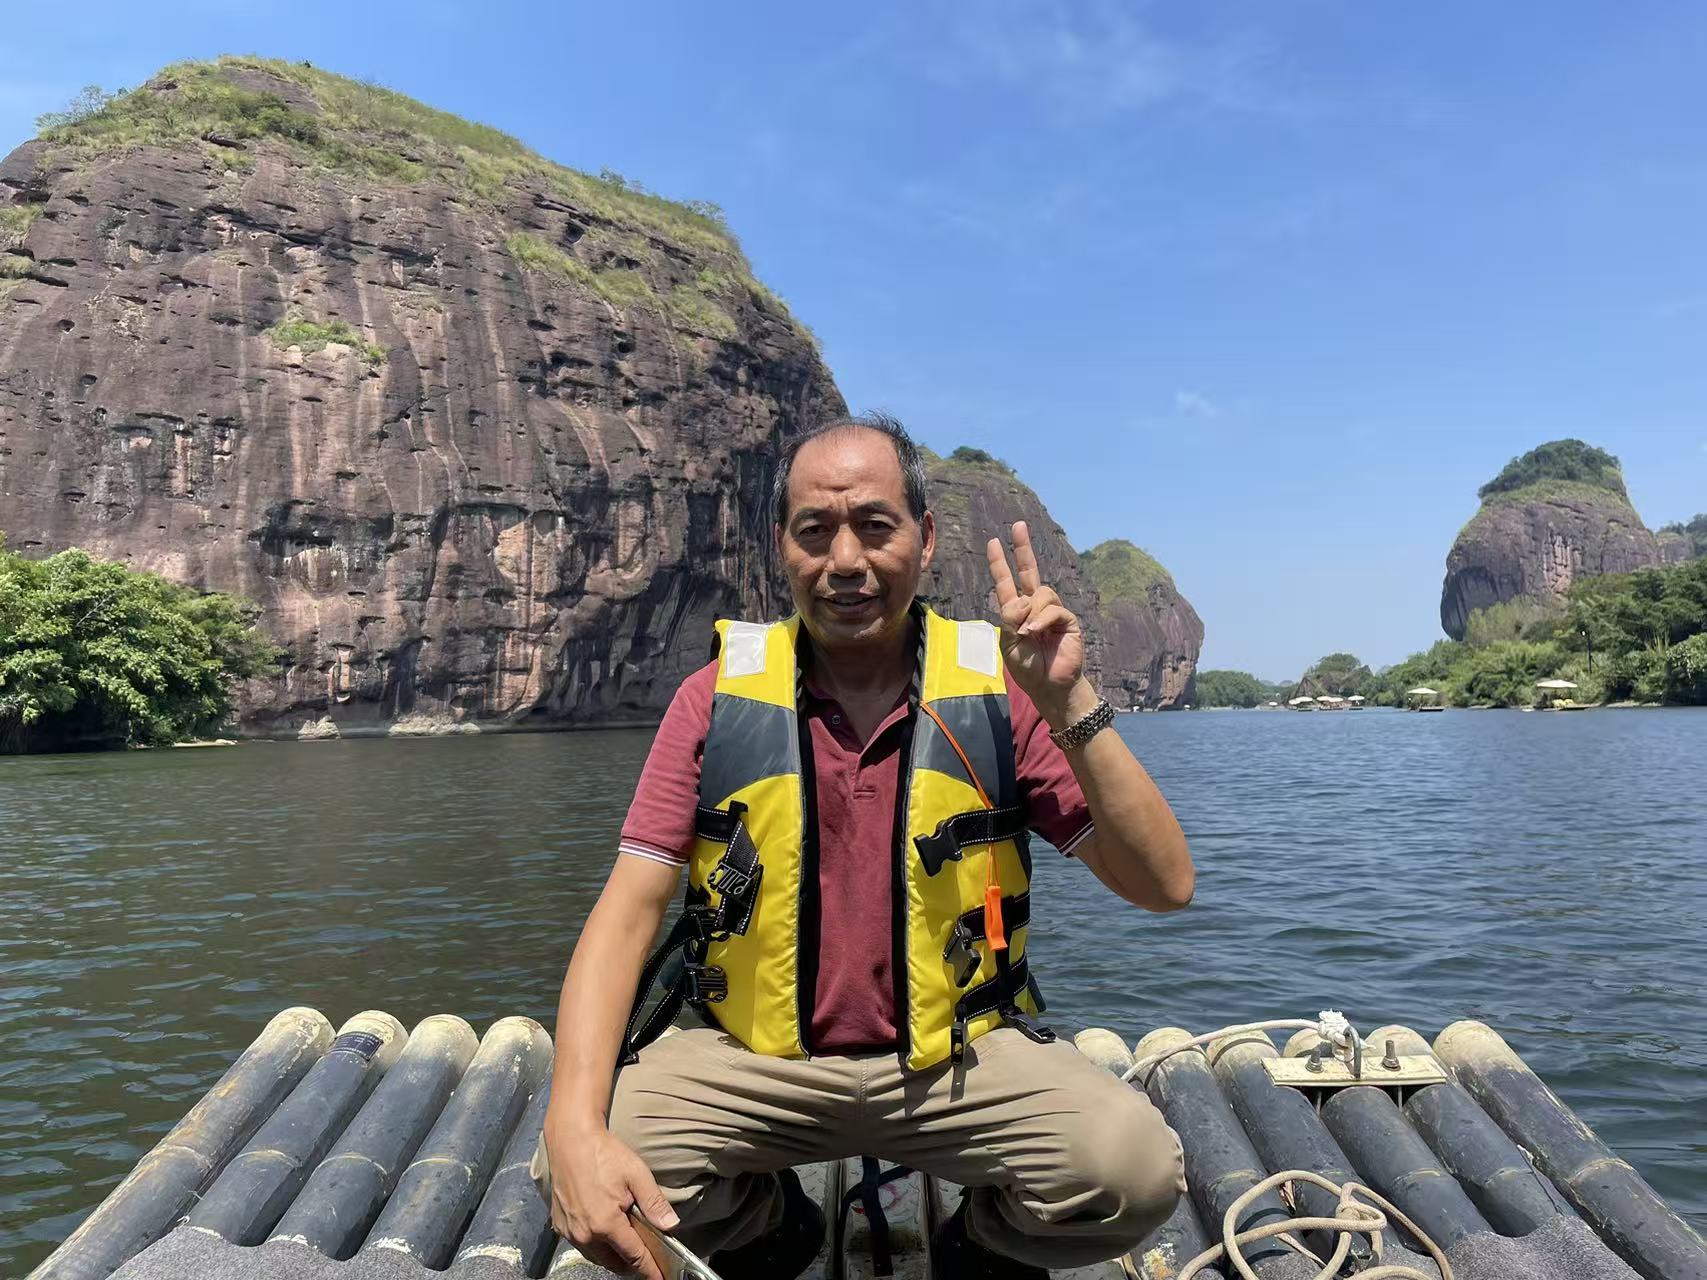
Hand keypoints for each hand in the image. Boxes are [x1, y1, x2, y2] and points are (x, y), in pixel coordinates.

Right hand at [545, 1113, 675, 1278]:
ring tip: (628, 1248)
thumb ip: (654, 1203)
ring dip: (613, 1257)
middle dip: (632, 1264)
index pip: (634, 1256)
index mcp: (606, 1224)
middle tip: (648, 1259)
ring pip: (596, 1257)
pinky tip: (605, 1235)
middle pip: (614, 1262)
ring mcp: (570, 1232)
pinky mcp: (560, 1225)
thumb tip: (671, 1225)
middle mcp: (585, 1234)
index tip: (659, 1278)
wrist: (570, 1139)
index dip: (649, 1269)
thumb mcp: (636, 1174)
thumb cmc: (604, 1153)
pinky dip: (596, 1246)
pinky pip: (582, 1246)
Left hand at [985, 521, 1094, 727]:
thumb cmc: (1028, 668)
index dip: (1000, 563)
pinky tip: (1036, 632)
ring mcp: (1052, 612)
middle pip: (1029, 571)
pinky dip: (1041, 619)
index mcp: (1016, 612)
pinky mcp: (1068, 620)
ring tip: (1028, 633)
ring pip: (1040, 593)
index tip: (993, 542)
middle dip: (1023, 548)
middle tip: (1018, 526)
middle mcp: (1035, 607)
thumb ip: (1010, 620)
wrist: (1049, 687)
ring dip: (1030, 612)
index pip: (1007, 582)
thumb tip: (1022, 599)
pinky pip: (1053, 609)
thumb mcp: (1008, 644)